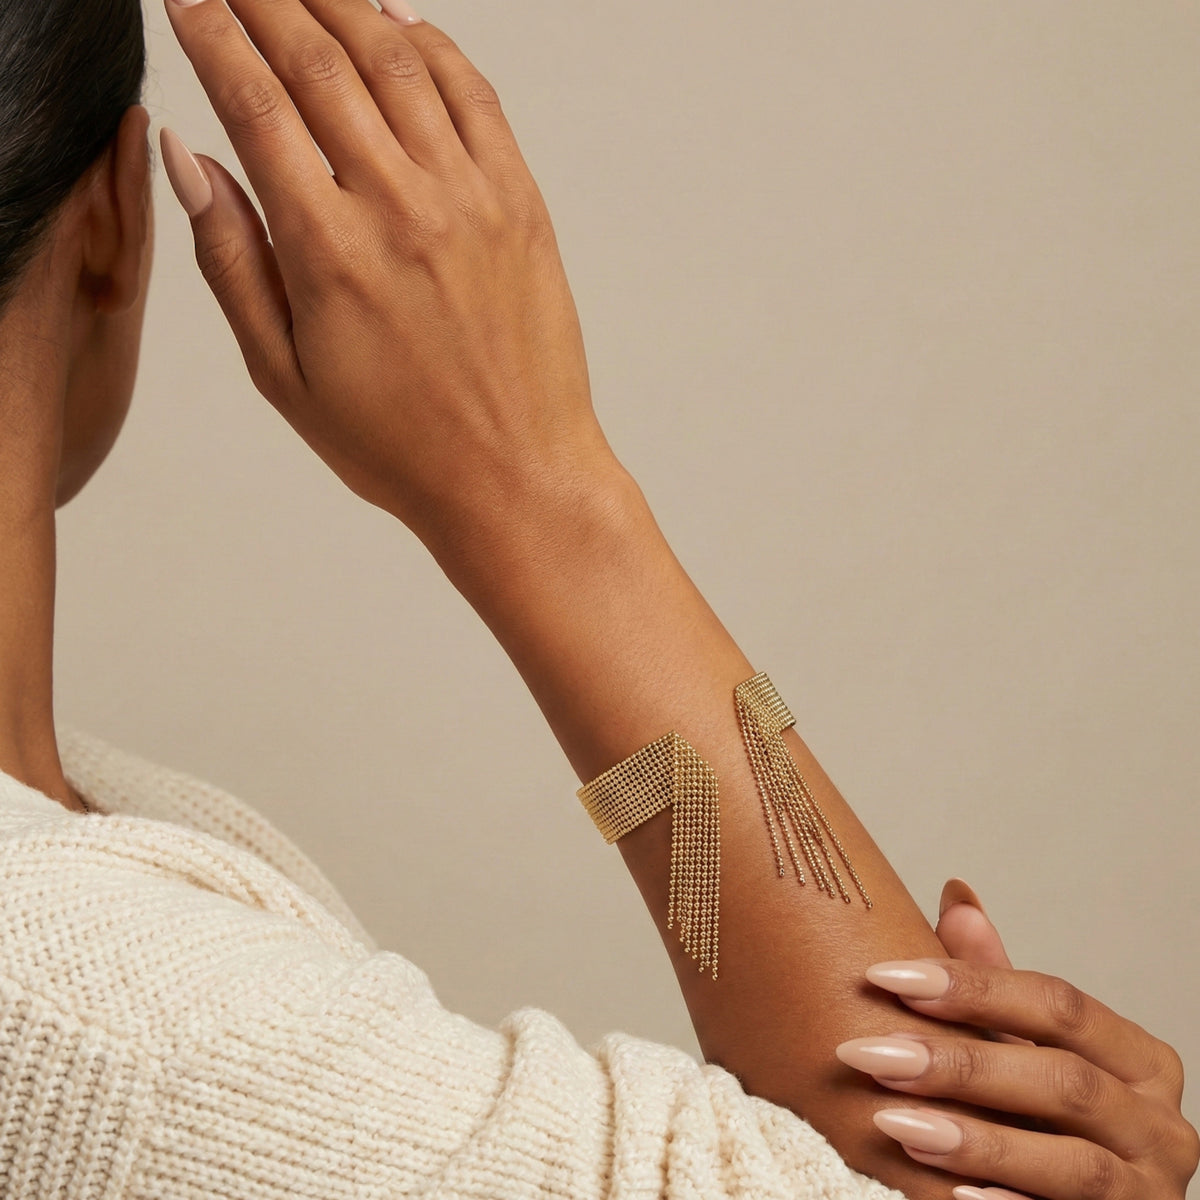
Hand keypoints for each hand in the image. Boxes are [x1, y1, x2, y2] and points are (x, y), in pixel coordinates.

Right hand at [164, 0, 613, 559]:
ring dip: (342, 6)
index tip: (189, 3)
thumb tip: (189, 160)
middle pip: (320, 62)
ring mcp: (469, 200)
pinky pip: (475, 97)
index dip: (212, 36)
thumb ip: (232, 261)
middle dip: (266, 4)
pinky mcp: (520, 206)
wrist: (516, 476)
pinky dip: (433, 47)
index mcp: (329, 252)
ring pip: (398, 61)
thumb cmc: (401, 445)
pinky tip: (398, 26)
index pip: (255, 104)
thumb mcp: (285, 375)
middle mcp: (400, 208)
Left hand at [836, 880, 1198, 1199]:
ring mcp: (1150, 1192)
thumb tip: (958, 895)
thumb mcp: (1030, 1046)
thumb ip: (997, 980)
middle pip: (1063, 1081)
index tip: (886, 976)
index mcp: (1138, 1059)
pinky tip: (948, 1193)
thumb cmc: (1053, 1119)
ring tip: (893, 1121)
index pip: (1058, 1005)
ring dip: (977, 1140)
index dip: (972, 985)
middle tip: (872, 1054)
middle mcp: (1159, 1125)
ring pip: (1072, 1162)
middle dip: (959, 1065)